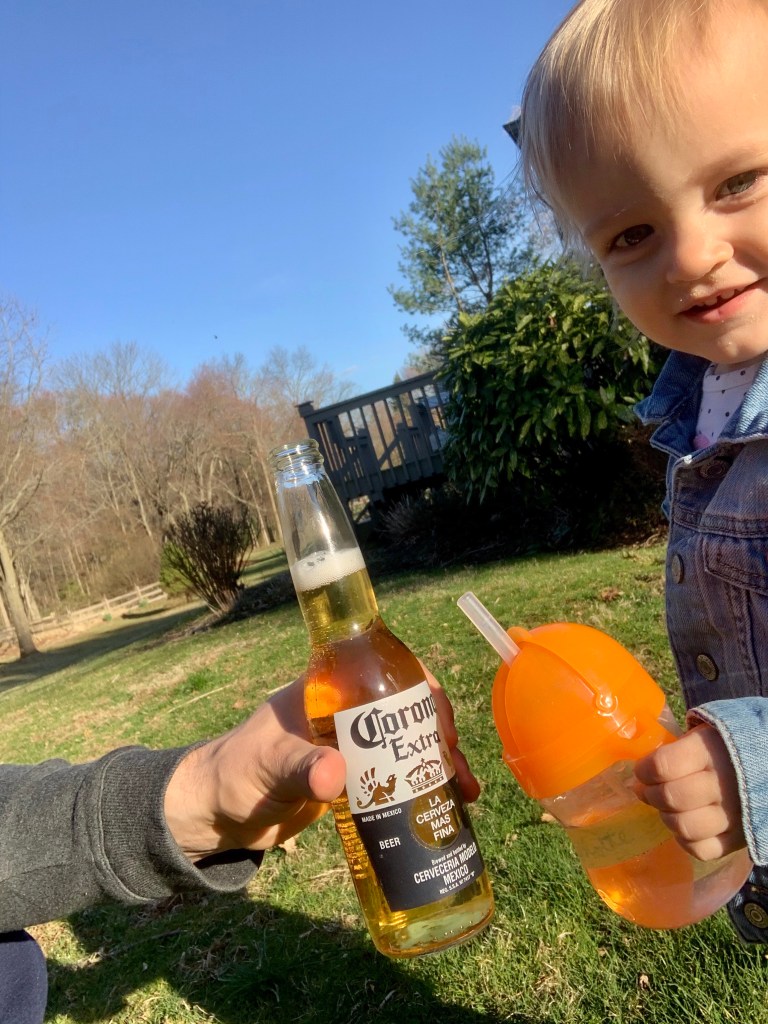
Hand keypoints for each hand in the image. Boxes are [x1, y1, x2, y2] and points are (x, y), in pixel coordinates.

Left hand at [165, 671, 480, 860]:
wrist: (214, 815)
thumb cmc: (233, 775)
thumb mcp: (267, 768)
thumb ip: (299, 769)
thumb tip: (336, 776)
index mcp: (326, 688)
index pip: (385, 669)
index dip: (420, 689)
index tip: (440, 724)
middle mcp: (344, 711)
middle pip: (407, 709)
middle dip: (439, 733)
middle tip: (458, 768)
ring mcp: (351, 744)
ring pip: (408, 743)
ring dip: (438, 763)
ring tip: (464, 794)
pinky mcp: (353, 778)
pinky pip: (396, 774)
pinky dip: (421, 786)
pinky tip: (444, 807)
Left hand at [633, 724, 744, 860]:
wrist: (764, 764)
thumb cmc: (722, 748)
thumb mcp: (698, 737)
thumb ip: (670, 752)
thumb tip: (638, 778)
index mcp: (710, 750)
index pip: (664, 765)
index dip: (644, 770)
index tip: (641, 771)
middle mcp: (723, 783)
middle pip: (672, 797)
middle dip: (651, 794)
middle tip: (647, 790)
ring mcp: (734, 814)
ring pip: (685, 826)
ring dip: (666, 818)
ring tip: (666, 808)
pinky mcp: (739, 839)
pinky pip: (703, 850)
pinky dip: (685, 841)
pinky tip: (683, 827)